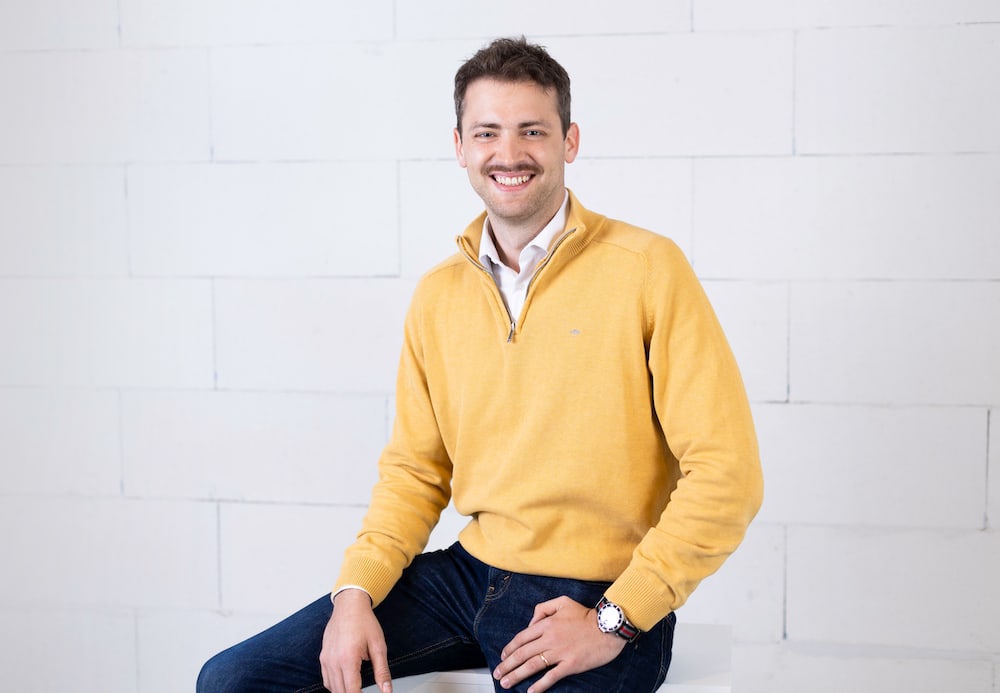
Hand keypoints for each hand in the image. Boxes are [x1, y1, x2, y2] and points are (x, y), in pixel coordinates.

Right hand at [319, 589, 392, 692]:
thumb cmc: (364, 622)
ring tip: (356, 688)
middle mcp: (333, 661)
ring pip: (331, 687)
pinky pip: (326, 679)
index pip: (351, 690)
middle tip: (363, 692)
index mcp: (348, 659)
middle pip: (340, 691)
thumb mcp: (379, 646)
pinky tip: (345, 682)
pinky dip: (335, 685)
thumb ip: (382, 671)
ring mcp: (326, 659)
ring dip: (343, 691)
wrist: (349, 605)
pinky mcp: (323, 657)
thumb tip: (387, 690)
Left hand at [493, 596, 626, 692]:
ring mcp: (559, 653)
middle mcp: (549, 639)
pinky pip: (551, 676)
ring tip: (506, 683)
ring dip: (517, 675)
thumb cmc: (586, 614)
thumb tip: (531, 623)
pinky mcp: (570, 665)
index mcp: (546, 624)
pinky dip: (539, 685)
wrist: (608, 627)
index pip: (521, 638)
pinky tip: (530, 692)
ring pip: (532, 665)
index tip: (502, 656)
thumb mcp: (562, 602)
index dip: (509, 648)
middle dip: (507, 665)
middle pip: (522, 653)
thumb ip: (543, 608)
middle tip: (498, 673)